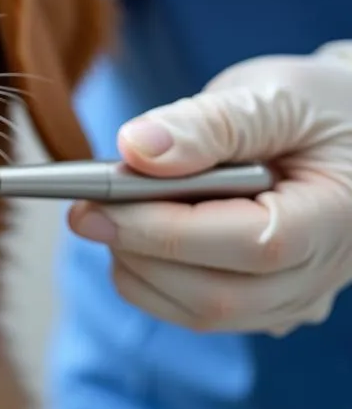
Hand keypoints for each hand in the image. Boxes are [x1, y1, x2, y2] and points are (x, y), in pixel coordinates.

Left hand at [68, 44, 351, 335]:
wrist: (346, 129)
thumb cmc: (316, 106)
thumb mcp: (272, 95)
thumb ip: (208, 123)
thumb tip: (135, 149)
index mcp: (335, 218)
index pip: (248, 246)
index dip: (162, 229)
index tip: (94, 202)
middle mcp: (320, 275)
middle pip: (217, 296)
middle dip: (136, 252)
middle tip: (84, 210)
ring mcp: (293, 299)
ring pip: (199, 313)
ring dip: (137, 268)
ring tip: (111, 212)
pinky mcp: (264, 303)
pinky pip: (197, 310)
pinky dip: (152, 276)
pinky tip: (138, 228)